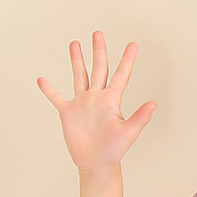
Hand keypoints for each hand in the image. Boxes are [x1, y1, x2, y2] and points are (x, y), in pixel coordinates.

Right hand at [38, 30, 154, 171]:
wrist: (97, 163)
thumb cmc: (115, 149)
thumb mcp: (129, 132)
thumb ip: (140, 117)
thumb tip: (154, 104)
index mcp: (112, 100)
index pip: (121, 75)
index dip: (127, 60)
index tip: (133, 44)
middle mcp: (97, 98)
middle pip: (98, 69)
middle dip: (98, 51)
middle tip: (98, 33)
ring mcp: (82, 104)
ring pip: (79, 76)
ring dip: (77, 60)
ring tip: (75, 43)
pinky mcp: (68, 112)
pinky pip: (57, 97)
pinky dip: (49, 89)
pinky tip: (42, 79)